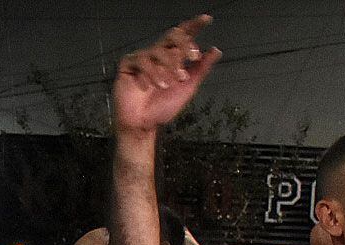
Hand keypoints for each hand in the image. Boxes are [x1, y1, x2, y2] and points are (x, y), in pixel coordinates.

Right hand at [113, 15, 221, 133]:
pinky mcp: (128, 65)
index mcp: (173, 57)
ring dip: (168, 67)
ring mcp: (143, 58)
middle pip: (172, 35)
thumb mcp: (188, 87)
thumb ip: (201, 69)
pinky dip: (149, 74)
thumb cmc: (163, 108)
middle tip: (193, 56)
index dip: (194, 25)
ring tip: (169, 84)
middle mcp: (159, 55)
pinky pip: (141, 61)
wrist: (143, 125)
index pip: (184, 36)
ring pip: (158, 50)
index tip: (207, 19)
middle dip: (184, 44)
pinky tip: (149, 87)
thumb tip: (216, 50)